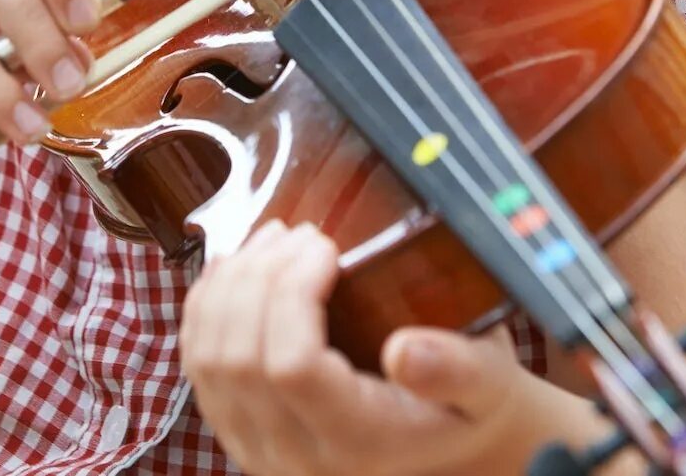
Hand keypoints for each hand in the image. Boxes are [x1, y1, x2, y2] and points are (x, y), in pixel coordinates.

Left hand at [181, 221, 577, 475]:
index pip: (291, 367)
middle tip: (303, 233)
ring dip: (230, 284)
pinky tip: (236, 268)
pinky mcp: (238, 428)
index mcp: (357, 441)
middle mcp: (296, 456)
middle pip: (240, 358)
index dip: (292, 294)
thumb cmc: (466, 402)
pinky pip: (198, 364)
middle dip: (261, 276)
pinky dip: (206, 306)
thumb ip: (456, 370)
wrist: (446, 440)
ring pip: (209, 358)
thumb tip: (405, 351)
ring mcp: (259, 447)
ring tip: (273, 240)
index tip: (328, 247)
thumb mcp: (487, 385)